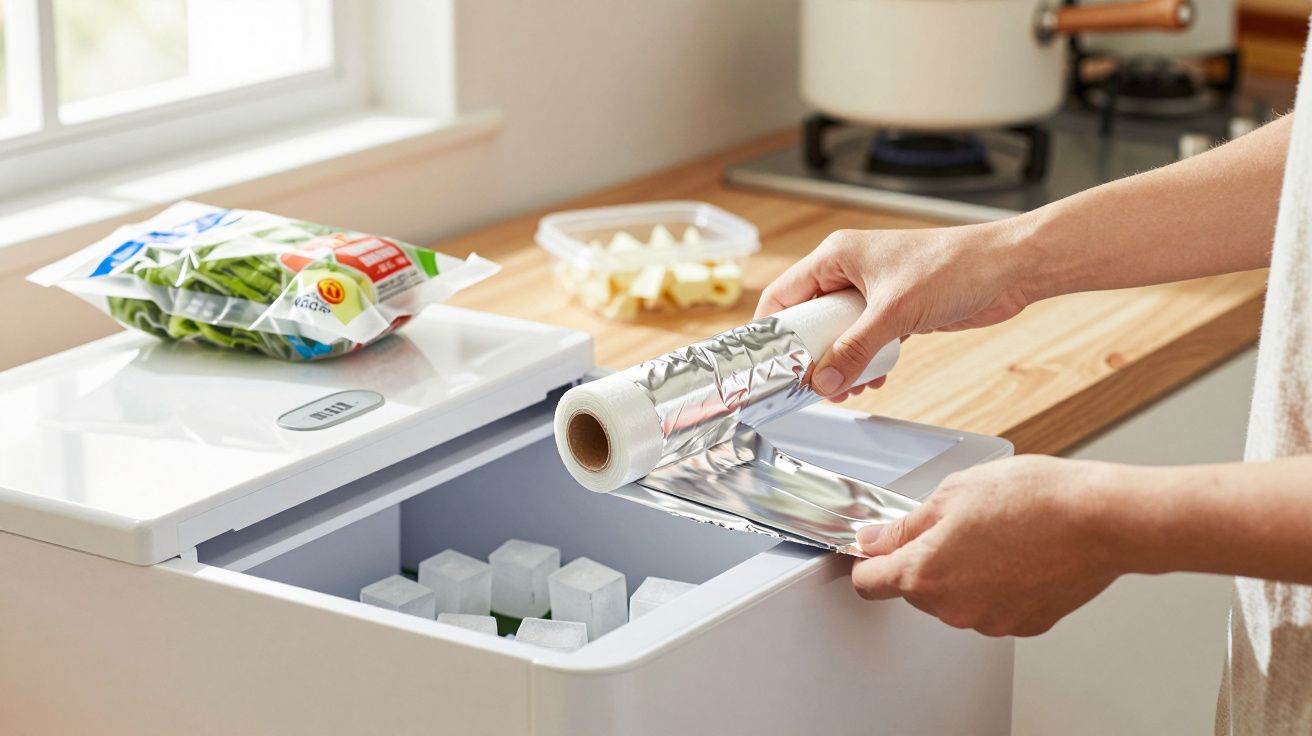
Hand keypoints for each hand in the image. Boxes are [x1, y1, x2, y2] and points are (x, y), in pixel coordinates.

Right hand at [755, 220, 1034, 397]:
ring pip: (837, 334)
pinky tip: (871, 380)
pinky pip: (864, 340)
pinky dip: (864, 361)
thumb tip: (823, 381)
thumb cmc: (955, 266)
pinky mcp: (894, 310)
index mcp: (836, 256)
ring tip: (843, 389)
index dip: (771, 330)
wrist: (1008, 269)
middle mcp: (849, 271)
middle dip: (809, 355)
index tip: (768, 363)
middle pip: (809, 319)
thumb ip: (855, 350)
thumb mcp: (895, 313)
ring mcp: (872, 292)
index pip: (783, 294)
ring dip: (839, 363)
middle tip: (808, 385)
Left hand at [851, 455, 1126, 636]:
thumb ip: (906, 525)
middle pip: (914, 590)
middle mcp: (953, 608)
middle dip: (924, 560)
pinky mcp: (1024, 624)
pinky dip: (998, 585)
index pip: (868, 583)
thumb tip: (876, 540)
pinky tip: (1019, 555)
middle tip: (957, 525)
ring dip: (963, 573)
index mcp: (925, 572)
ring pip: (956, 598)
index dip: (868, 560)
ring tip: (997, 535)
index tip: (876, 547)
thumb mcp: (952, 493)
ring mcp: (990, 621)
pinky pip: (993, 605)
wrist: (1099, 519)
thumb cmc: (1034, 499)